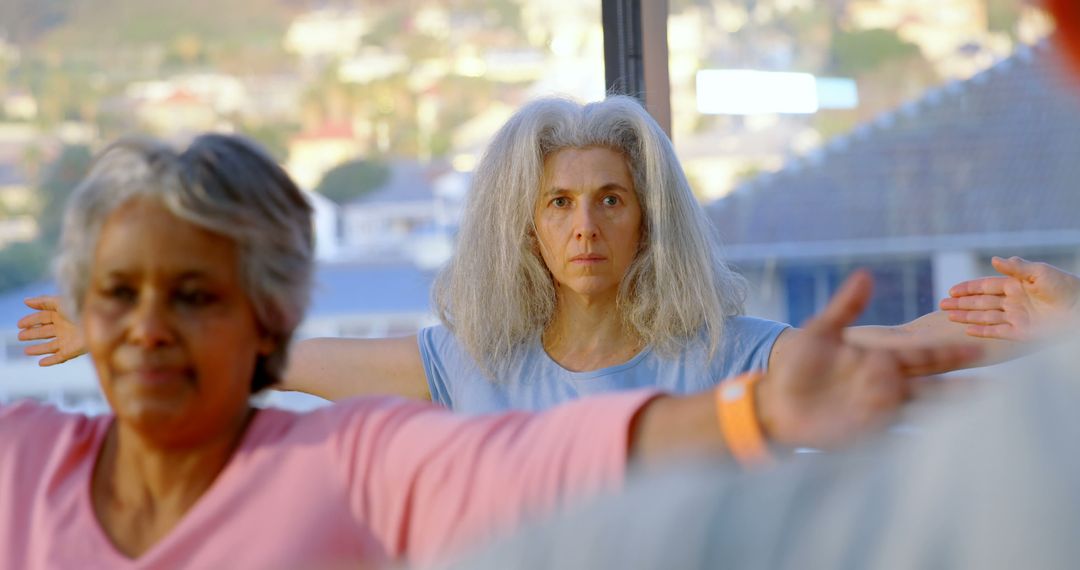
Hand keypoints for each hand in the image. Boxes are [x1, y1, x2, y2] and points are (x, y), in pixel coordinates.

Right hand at [16, 295, 86, 365]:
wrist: (99, 322)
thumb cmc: (80, 309)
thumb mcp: (60, 302)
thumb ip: (43, 301)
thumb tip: (25, 300)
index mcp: (62, 315)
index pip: (43, 318)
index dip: (31, 321)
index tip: (19, 324)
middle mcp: (64, 327)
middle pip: (45, 332)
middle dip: (32, 334)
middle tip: (20, 336)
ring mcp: (68, 340)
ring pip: (50, 346)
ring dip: (38, 349)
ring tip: (26, 351)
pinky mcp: (72, 351)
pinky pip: (59, 358)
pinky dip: (50, 361)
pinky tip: (40, 363)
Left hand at [757, 271, 979, 449]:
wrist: (774, 402)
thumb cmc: (796, 366)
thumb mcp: (820, 332)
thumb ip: (845, 307)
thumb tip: (865, 275)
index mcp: (881, 358)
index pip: (923, 354)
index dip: (949, 349)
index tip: (978, 343)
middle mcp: (888, 384)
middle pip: (934, 382)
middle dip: (962, 382)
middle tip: (998, 382)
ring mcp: (881, 409)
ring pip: (924, 407)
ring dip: (948, 408)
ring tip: (978, 409)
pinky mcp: (869, 431)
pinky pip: (903, 431)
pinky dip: (922, 433)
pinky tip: (941, 435)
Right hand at [940, 256, 1079, 341]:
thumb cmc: (1064, 286)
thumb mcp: (1039, 272)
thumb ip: (1016, 267)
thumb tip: (993, 259)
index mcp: (1015, 286)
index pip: (985, 286)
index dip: (968, 288)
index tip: (951, 290)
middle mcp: (1012, 302)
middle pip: (981, 302)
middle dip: (961, 303)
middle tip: (942, 304)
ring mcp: (1016, 318)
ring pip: (985, 317)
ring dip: (967, 316)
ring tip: (949, 316)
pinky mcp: (1022, 333)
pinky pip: (998, 332)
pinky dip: (983, 331)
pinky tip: (968, 330)